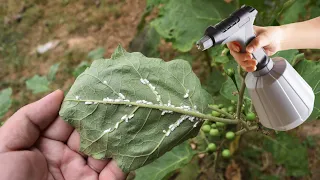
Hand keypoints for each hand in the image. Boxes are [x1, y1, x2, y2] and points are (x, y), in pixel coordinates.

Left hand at [0, 90, 125, 179]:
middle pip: (91, 133)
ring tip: (134, 116)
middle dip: (106, 118)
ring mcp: (84, 174)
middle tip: (123, 99)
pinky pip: (117, 173)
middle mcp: (67, 157)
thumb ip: (30, 118)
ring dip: (120, 135)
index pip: (69, 120)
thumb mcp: (5, 147)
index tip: (99, 89)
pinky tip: (136, 142)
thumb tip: (60, 94)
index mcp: (46, 145)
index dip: (83, 106)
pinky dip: (128, 159)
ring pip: (107, 150)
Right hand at [227, 26, 282, 71]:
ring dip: (245, 63)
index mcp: (243, 34)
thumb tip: (248, 50)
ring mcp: (244, 51)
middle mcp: (241, 43)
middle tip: (250, 57)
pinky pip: (244, 64)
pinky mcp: (248, 57)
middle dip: (241, 57)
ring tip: (255, 63)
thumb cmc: (271, 35)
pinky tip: (253, 68)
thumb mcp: (265, 37)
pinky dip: (247, 67)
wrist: (278, 41)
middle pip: (235, 52)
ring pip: (239, 59)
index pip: (232, 40)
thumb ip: (257, 42)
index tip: (238, 49)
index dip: (232, 45)